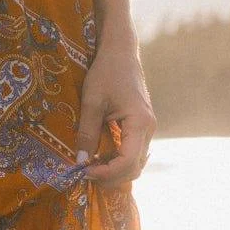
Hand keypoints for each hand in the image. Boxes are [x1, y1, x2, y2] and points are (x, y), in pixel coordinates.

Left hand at [74, 42, 155, 186]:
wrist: (120, 53)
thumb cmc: (106, 72)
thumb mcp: (91, 101)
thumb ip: (87, 132)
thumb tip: (80, 162)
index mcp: (139, 123)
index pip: (128, 162)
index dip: (107, 173)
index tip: (85, 171)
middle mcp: (148, 129)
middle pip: (135, 168)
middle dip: (110, 177)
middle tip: (84, 173)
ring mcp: (147, 129)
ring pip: (135, 163)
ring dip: (114, 171)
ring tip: (90, 166)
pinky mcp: (141, 128)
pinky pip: (133, 153)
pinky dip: (117, 161)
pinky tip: (99, 158)